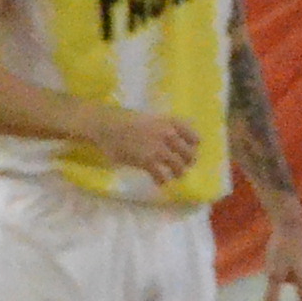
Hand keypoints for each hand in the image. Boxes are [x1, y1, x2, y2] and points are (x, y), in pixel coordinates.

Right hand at [88, 105, 204, 185]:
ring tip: (175, 176)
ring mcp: (158, 149)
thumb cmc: (125, 120)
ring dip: (178, 173)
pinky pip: (161, 175)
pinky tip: (160, 182)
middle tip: (184, 166)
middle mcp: (168, 134)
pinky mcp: (147, 161)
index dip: (193, 145)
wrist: (108, 126)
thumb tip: (171, 139)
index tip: (192, 149)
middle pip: (189, 153)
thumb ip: (162, 127)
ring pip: (178, 166)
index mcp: (169, 122)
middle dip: (188, 161)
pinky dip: (162, 180)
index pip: (193, 136)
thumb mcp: (150, 118)